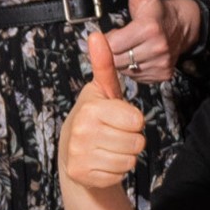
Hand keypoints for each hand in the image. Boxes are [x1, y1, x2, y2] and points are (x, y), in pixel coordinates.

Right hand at [60, 33, 147, 191]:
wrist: (73, 150)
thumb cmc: (96, 117)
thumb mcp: (102, 91)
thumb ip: (104, 65)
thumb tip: (96, 35)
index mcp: (91, 108)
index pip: (137, 120)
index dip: (133, 120)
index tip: (118, 117)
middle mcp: (82, 131)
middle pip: (137, 142)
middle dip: (131, 139)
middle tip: (114, 134)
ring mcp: (79, 154)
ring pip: (129, 160)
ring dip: (124, 155)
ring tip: (108, 147)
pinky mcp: (81, 173)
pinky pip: (119, 175)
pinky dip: (115, 171)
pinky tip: (102, 161)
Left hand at [101, 0, 198, 83]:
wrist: (181, 26)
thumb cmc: (155, 11)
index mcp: (149, 29)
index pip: (112, 44)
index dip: (108, 39)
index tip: (113, 33)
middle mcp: (157, 48)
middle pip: (117, 59)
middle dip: (114, 50)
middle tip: (121, 40)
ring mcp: (162, 63)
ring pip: (125, 70)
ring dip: (123, 60)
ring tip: (131, 47)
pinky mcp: (163, 75)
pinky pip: (136, 77)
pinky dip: (133, 69)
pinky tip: (138, 56)